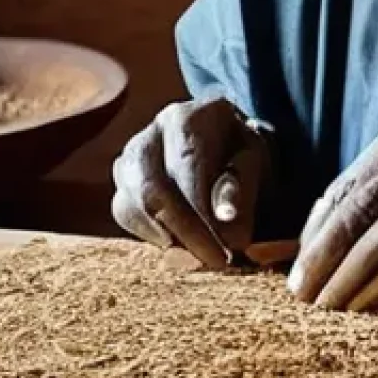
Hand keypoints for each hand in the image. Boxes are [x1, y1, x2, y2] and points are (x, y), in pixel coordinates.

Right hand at [111, 98, 269, 268]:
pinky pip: (123, 211)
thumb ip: (242, 189)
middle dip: (184, 232)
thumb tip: (227, 224)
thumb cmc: (242, 156)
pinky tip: (179, 242)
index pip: (187, 164)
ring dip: (166, 238)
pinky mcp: (122, 176)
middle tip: (213, 261)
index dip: (202, 212)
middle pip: (151, 186)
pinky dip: (150, 234)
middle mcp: (156, 128)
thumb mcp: (254, 165)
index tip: (226, 249)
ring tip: (199, 255)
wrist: (227, 146)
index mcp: (193, 115)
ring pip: (130, 202)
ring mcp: (133, 151)